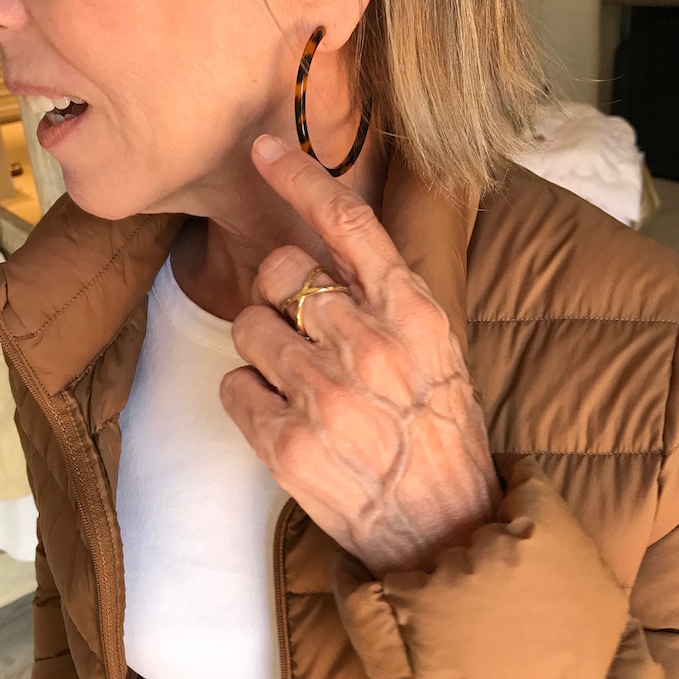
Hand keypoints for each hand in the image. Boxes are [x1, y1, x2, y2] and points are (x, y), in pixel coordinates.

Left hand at [220, 135, 501, 576]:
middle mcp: (374, 348)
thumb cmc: (436, 428)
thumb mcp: (435, 348)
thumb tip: (320, 241)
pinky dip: (249, 399)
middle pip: (282, 271)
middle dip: (280, 295)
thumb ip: (384, 295)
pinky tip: (288, 422)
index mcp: (415, 315)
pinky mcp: (290, 446)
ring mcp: (330, 398)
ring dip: (265, 352)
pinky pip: (233, 385)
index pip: (350, 223)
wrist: (444, 526)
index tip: (261, 151)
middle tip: (304, 333)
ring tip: (303, 388)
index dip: (300, 179)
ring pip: (249, 326)